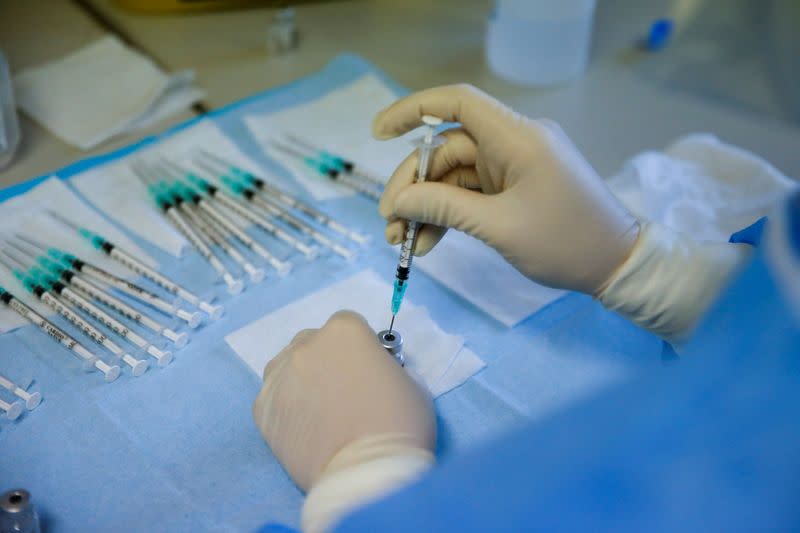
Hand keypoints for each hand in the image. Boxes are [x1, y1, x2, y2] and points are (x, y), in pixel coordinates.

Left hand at [252, 310, 435, 491]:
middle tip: (342, 393)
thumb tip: (373, 373)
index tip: (365, 370)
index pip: (347, 326)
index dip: (358, 348)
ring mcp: (279, 377)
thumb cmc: (399, 424)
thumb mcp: (410, 383)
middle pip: (312, 344)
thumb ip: (386, 368)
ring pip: (286, 369)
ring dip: (301, 381)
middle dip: (326, 361)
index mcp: (344, 330)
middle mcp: (305, 346)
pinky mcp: (261, 411)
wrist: (367, 474)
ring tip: (319, 412)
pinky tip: (304, 429)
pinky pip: (273, 400)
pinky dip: (285, 410)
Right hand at [374, 84, 639, 294]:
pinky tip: (427, 243)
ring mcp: (514, 166)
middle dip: (414, 185)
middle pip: (447, 149)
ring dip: (427, 206)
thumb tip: (399, 202)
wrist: (616, 265)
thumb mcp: (499, 227)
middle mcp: (513, 143)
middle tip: (390, 223)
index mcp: (516, 137)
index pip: (457, 103)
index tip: (378, 133)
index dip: (413, 110)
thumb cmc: (566, 241)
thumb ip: (445, 209)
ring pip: (455, 176)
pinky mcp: (515, 188)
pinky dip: (449, 214)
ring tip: (402, 242)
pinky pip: (471, 193)